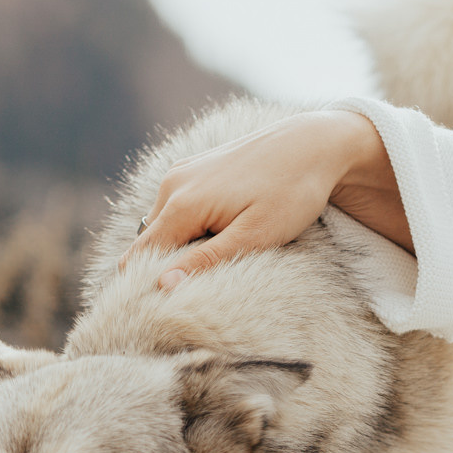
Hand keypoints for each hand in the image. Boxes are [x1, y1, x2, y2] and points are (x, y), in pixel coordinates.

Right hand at [118, 110, 408, 289]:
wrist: (314, 142)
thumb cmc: (292, 191)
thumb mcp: (254, 235)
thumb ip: (206, 260)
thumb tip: (162, 285)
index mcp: (182, 203)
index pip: (138, 256)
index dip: (144, 285)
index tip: (164, 310)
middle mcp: (173, 184)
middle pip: (148, 243)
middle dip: (163, 268)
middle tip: (199, 291)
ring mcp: (183, 173)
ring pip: (163, 226)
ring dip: (179, 248)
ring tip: (218, 261)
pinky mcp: (195, 168)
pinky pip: (177, 208)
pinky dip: (189, 228)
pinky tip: (221, 234)